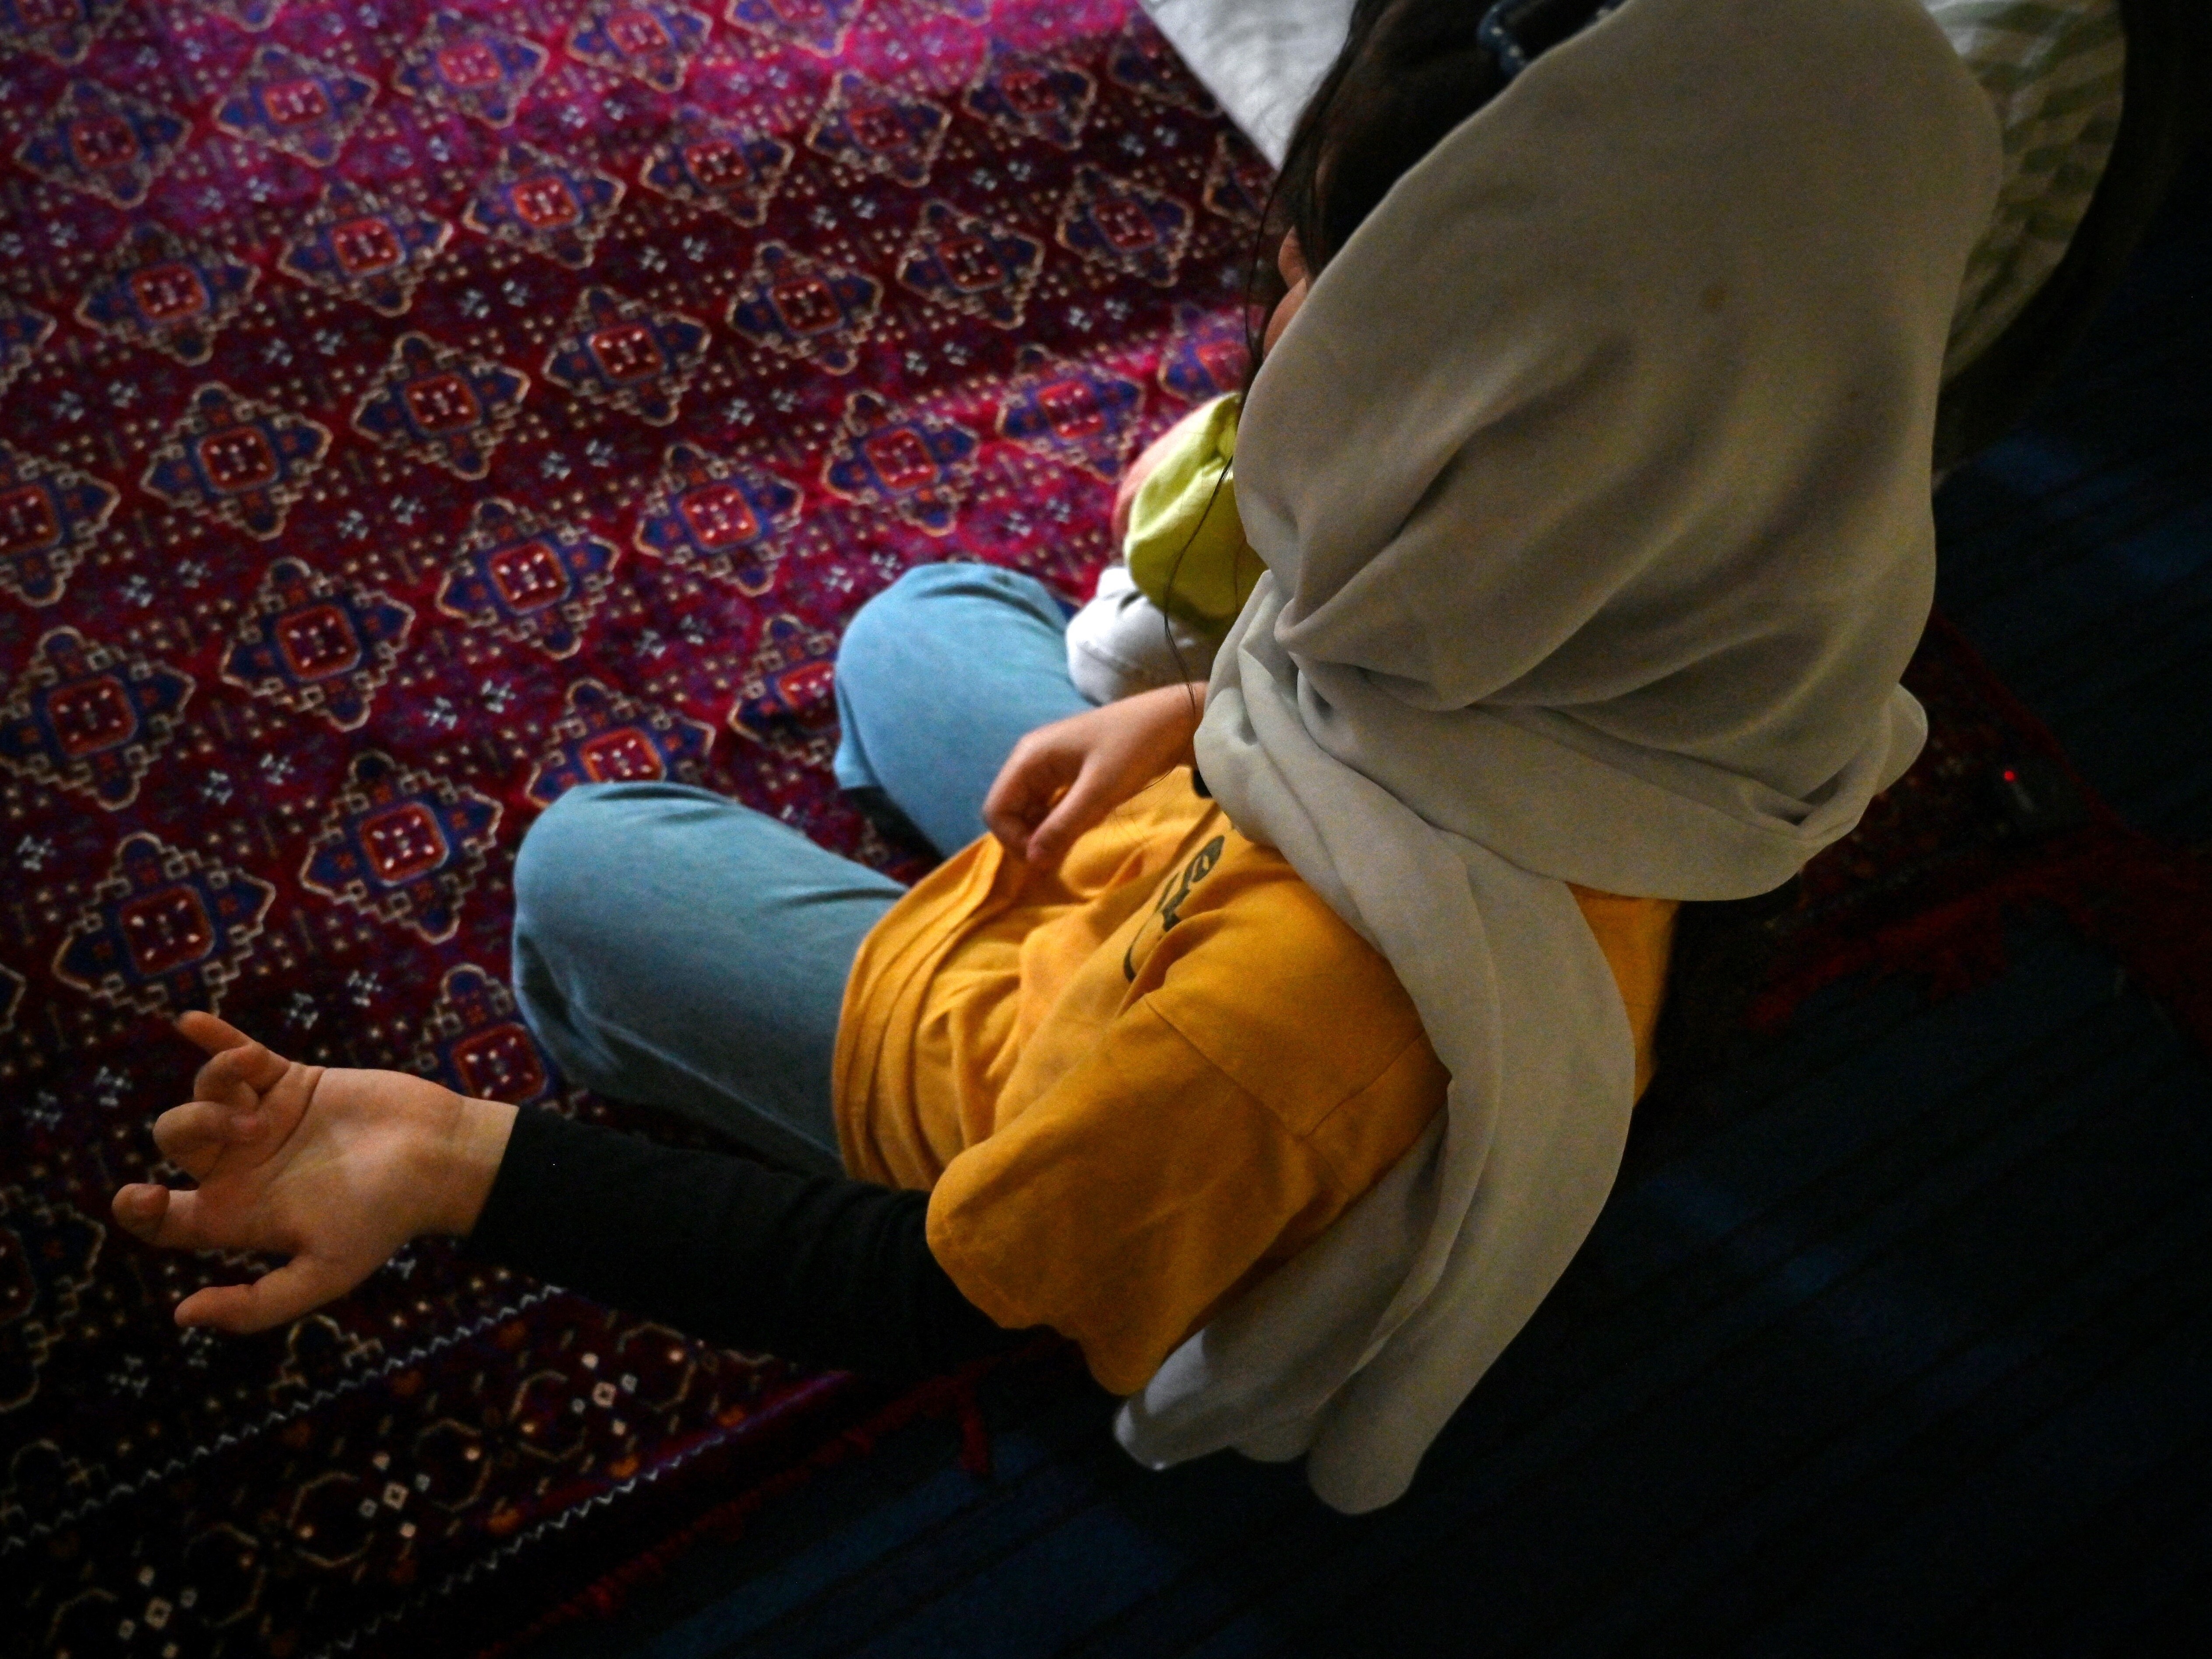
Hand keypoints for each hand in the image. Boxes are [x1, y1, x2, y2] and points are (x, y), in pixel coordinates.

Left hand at [110, 1013, 516, 1332]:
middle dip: (196, 1127)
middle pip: (177, 1143)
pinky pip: (240, 1054)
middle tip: (251, 1127)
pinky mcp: (292, 1081)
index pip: (167, 1219)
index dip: (139, 1211)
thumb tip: (182, 1316)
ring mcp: (266, 1119)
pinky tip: (187, 1022)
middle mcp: (245, 1166)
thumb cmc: (385, 1219)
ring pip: (203, 1093)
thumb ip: (257, 1305)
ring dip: (216, 1082)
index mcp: (241, 1214)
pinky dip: (212, 1037)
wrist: (439, 1157)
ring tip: (257, 1083)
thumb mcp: (323, 1275)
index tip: (143, 1193)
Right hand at [983, 681, 1205, 869]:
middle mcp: (1032, 759)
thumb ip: (1063, 826)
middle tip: (1060, 856)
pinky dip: (1059, 821)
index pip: (996, 809)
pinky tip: (1082, 826)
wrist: (1174, 720)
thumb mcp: (1100, 791)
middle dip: (1027, 838)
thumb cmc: (1135, 749)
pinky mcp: (1069, 770)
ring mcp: (1050, 764)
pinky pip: (1051, 803)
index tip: (1045, 858)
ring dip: (1044, 832)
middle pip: (1009, 810)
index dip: (1013, 840)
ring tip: (1073, 842)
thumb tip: (1032, 862)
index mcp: (1029, 757)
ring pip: (1030, 809)